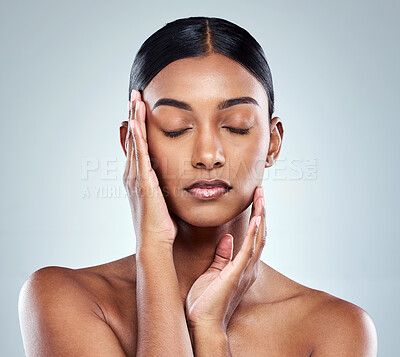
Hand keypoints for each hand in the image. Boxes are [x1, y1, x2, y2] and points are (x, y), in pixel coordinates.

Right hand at [121, 89, 177, 250]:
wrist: (155, 242)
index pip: (137, 145)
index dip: (137, 126)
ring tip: (135, 99)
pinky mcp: (142, 182)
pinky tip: (135, 121)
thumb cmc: (162, 223)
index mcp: (139, 177)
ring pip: (135, 142)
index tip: (139, 108)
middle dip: (133, 115)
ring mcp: (135, 177)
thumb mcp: (163, 197)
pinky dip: (136, 137)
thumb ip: (163, 183)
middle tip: (135, 95)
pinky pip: (139, 154)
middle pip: (133, 138)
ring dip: (134, 119)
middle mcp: (133, 174)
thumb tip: (171, 174)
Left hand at [185, 186, 265, 332]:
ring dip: (261, 216)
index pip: (254, 236)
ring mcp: (244, 271)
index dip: (257, 217)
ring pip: (259, 238)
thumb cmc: (206, 301)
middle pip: (261, 233)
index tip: (255, 199)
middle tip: (261, 190)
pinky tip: (257, 218)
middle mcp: (248, 267)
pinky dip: (254, 233)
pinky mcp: (236, 275)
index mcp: (242, 266)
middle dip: (262, 210)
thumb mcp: (213, 272)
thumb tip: (227, 238)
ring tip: (261, 196)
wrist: (201, 323)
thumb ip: (223, 256)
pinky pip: (248, 251)